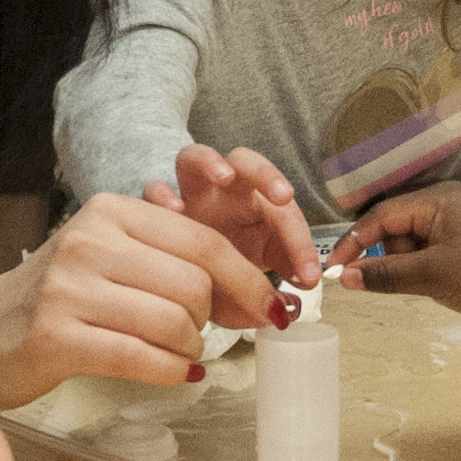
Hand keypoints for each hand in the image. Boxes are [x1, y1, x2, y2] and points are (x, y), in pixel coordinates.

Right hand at [0, 194, 300, 409]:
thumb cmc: (51, 300)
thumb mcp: (104, 257)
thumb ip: (166, 260)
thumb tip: (252, 290)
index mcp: (109, 212)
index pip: (203, 242)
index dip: (248, 280)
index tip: (272, 308)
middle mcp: (89, 242)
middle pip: (195, 284)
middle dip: (213, 319)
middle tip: (201, 336)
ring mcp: (69, 289)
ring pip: (173, 322)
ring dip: (189, 348)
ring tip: (176, 353)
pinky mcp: (56, 338)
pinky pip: (142, 357)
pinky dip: (170, 371)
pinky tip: (173, 372)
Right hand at [140, 143, 323, 288]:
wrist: (177, 291)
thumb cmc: (220, 285)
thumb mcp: (248, 294)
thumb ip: (268, 297)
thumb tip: (292, 302)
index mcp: (257, 210)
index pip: (283, 213)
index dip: (301, 244)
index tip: (307, 276)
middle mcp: (223, 195)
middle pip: (245, 162)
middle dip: (266, 174)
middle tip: (283, 197)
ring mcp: (187, 197)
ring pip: (195, 158)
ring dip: (210, 162)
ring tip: (224, 176)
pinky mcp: (156, 211)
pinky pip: (154, 191)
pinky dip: (162, 195)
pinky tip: (174, 210)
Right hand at [342, 181, 460, 332]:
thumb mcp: (431, 276)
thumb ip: (384, 274)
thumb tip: (345, 277)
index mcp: (440, 198)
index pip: (383, 215)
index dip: (355, 241)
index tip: (334, 267)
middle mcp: (448, 202)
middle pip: (396, 226)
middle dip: (392, 256)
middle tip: (412, 278)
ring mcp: (459, 221)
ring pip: (411, 241)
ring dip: (410, 265)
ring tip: (434, 282)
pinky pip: (429, 250)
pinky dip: (425, 267)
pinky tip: (440, 282)